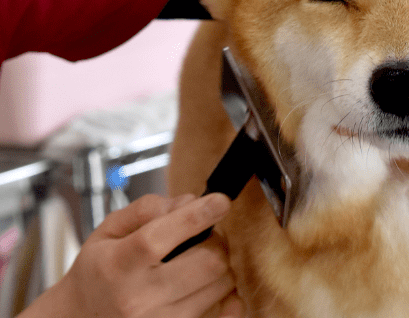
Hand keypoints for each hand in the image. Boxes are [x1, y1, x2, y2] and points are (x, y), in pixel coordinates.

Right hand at [22, 194, 243, 317]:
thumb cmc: (99, 269)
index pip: (159, 238)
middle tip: (207, 234)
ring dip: (220, 264)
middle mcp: (139, 298)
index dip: (196, 216)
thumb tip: (189, 202)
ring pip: (221, 283)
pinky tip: (215, 282)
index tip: (220, 200)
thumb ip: (147, 208)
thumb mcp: (109, 229)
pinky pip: (223, 311)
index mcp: (117, 265)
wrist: (81, 317)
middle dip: (216, 239)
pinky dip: (228, 293)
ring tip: (200, 258)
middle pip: (206, 262)